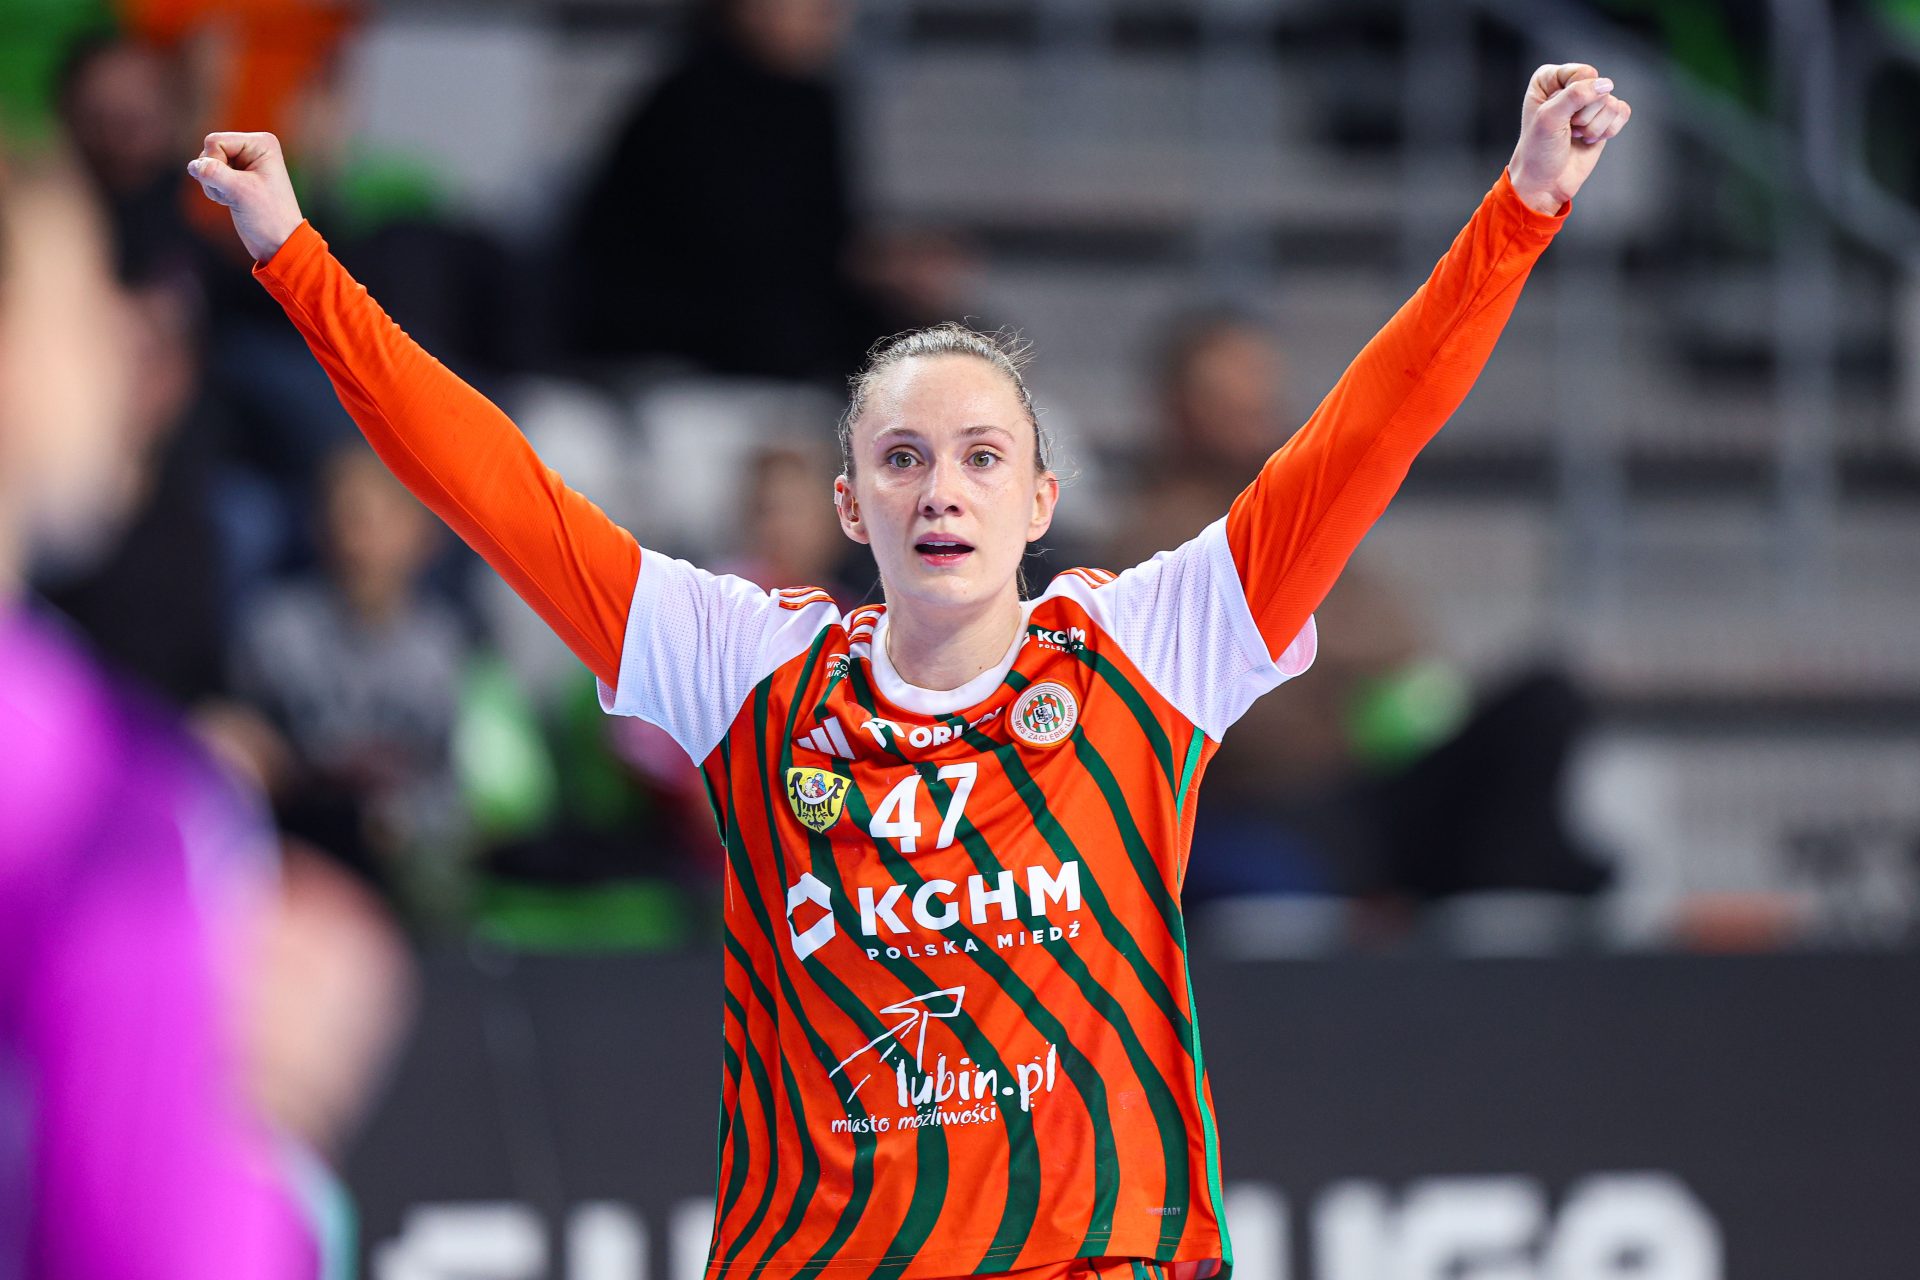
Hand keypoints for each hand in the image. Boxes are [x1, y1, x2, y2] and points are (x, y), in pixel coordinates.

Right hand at [187, 132, 304, 262]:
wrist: (278, 243)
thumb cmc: (268, 217)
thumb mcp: (240, 192)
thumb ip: (214, 173)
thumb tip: (193, 165)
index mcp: (261, 143)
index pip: (215, 141)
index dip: (214, 163)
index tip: (234, 185)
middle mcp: (252, 149)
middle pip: (209, 151)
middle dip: (213, 175)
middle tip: (235, 194)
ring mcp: (243, 162)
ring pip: (206, 163)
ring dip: (213, 185)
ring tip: (234, 199)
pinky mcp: (235, 177)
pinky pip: (208, 175)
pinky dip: (213, 190)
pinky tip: (230, 201)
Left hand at [1506, 63, 1631, 215]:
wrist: (1545, 183)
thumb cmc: (1539, 151)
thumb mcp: (1549, 118)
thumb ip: (1576, 95)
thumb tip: (1606, 85)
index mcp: (1550, 78)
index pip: (1583, 73)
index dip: (1576, 97)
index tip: (1557, 115)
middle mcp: (1571, 85)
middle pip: (1599, 88)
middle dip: (1584, 116)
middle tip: (1567, 130)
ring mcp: (1589, 101)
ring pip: (1611, 102)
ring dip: (1594, 127)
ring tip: (1575, 136)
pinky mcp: (1604, 118)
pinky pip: (1622, 112)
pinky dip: (1608, 131)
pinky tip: (1588, 140)